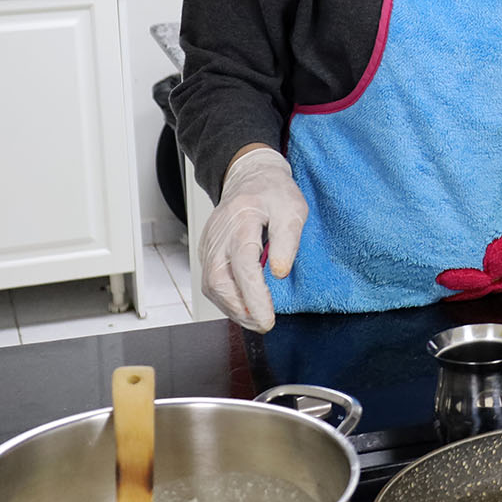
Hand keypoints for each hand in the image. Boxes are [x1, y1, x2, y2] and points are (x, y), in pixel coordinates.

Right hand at [199, 146, 307, 331]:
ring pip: (212, 287)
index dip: (254, 296)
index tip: (268, 317)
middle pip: (218, 281)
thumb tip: (280, 272)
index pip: (243, 264)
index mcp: (241, 220)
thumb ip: (288, 240)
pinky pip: (212, 283)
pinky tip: (247, 307)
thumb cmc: (273, 193)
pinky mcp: (208, 254)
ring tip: (258, 320)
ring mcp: (209, 245)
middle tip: (265, 323)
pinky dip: (228, 301)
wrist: (250, 178)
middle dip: (241, 310)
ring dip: (234, 309)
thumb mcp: (292, 209)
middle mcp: (218, 235)